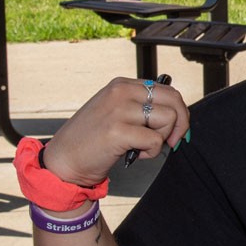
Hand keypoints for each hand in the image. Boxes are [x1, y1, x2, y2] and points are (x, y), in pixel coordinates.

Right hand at [42, 77, 190, 185]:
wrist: (64, 160)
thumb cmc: (93, 140)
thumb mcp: (117, 112)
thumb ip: (141, 107)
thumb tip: (178, 113)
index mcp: (122, 85)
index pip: (168, 90)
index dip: (180, 112)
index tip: (177, 130)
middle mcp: (121, 91)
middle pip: (174, 100)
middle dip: (181, 124)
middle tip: (172, 141)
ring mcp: (118, 109)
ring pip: (168, 119)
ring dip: (162, 138)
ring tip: (142, 146)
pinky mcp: (117, 131)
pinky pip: (155, 141)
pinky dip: (151, 152)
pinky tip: (134, 154)